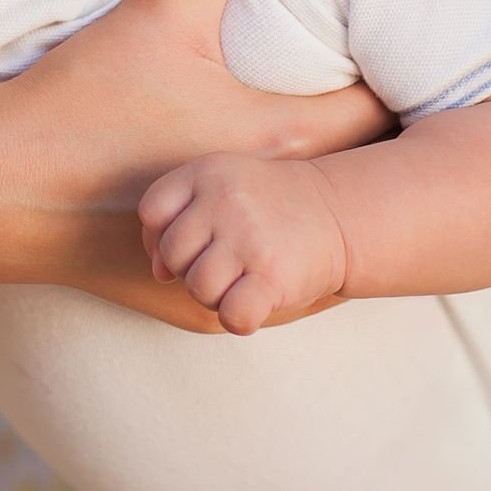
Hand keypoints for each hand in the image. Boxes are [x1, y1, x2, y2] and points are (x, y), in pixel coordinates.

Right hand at [0, 0, 392, 262]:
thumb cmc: (78, 98)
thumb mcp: (163, 9)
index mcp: (279, 144)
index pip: (388, 122)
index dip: (398, 90)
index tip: (402, 65)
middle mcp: (269, 222)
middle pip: (366, 192)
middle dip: (373, 153)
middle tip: (378, 109)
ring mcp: (236, 278)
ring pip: (320, 253)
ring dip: (326, 213)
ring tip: (331, 167)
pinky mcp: (201, 312)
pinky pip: (269, 292)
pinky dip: (276, 257)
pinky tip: (267, 223)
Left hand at [138, 151, 349, 335]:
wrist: (339, 214)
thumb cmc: (268, 209)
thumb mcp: (222, 190)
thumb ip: (179, 220)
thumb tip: (158, 273)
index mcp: (207, 172)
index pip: (152, 212)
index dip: (162, 237)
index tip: (194, 243)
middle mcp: (225, 200)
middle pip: (172, 254)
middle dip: (192, 268)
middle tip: (227, 262)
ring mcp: (249, 236)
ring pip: (198, 287)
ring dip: (217, 295)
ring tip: (243, 279)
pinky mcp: (273, 274)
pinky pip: (231, 315)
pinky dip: (239, 318)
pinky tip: (256, 302)